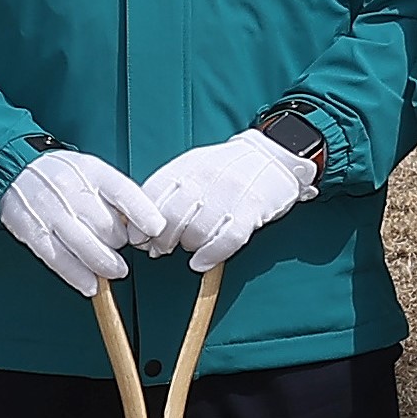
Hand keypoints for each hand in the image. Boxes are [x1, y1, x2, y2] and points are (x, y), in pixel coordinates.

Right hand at [0, 149, 164, 291]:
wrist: (16, 170)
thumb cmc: (65, 176)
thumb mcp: (95, 173)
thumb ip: (119, 197)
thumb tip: (144, 227)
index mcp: (92, 172)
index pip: (122, 191)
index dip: (142, 213)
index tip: (155, 229)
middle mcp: (71, 189)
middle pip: (105, 225)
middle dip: (119, 242)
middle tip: (120, 247)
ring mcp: (49, 211)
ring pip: (84, 245)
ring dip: (104, 264)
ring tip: (116, 271)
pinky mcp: (31, 230)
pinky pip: (57, 258)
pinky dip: (76, 275)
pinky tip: (90, 285)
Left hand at [142, 130, 316, 270]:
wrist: (277, 155)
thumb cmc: (230, 168)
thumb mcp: (196, 167)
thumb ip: (169, 192)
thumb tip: (143, 231)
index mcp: (189, 165)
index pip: (153, 196)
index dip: (140, 223)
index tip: (139, 239)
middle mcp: (208, 176)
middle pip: (172, 218)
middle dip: (162, 241)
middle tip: (163, 249)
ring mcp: (232, 192)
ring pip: (198, 232)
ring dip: (189, 246)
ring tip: (192, 246)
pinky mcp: (254, 209)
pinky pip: (226, 240)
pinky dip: (210, 256)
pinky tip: (201, 262)